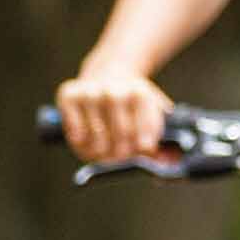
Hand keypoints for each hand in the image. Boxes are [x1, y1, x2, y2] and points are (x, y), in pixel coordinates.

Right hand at [55, 62, 173, 166]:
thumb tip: (170, 164)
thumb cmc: (133, 104)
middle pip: (120, 138)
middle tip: (121, 156)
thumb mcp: (154, 113)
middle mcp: (114, 91)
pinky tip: (88, 140)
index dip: (143, 150)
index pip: (144, 134)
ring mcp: (89, 93)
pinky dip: (81, 144)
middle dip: (123, 154)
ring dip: (101, 153)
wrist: (109, 74)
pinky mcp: (69, 96)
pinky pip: (75, 134)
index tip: (141, 153)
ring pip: (97, 140)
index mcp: (140, 94)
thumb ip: (164, 142)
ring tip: (105, 150)